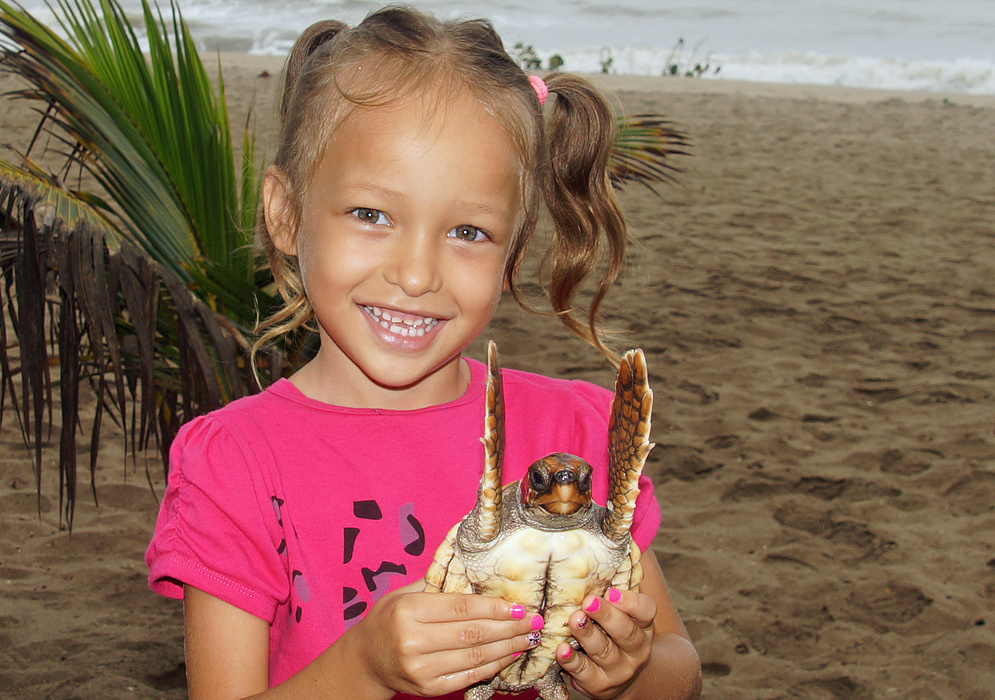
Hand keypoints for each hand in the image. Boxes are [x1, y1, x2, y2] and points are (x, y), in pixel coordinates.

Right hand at [351, 579, 544, 697]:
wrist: (365, 659)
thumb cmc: (389, 619)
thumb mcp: (404, 593)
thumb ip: (438, 583)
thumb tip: (478, 569)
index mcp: (409, 610)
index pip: (461, 608)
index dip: (494, 608)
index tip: (519, 606)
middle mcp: (413, 640)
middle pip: (472, 633)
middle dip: (510, 628)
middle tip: (535, 621)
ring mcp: (420, 668)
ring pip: (475, 656)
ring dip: (508, 647)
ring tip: (529, 638)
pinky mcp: (428, 688)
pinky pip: (468, 676)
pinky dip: (493, 665)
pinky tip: (509, 655)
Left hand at [556, 587, 656, 698]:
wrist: (621, 678)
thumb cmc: (614, 635)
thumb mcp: (622, 615)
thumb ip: (613, 594)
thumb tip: (595, 557)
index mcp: (643, 626)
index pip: (645, 611)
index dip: (630, 601)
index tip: (611, 591)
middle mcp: (636, 649)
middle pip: (625, 631)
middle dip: (606, 615)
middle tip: (588, 602)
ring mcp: (619, 669)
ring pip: (604, 651)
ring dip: (587, 634)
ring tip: (574, 619)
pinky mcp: (599, 684)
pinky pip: (584, 672)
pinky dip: (572, 660)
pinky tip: (561, 649)